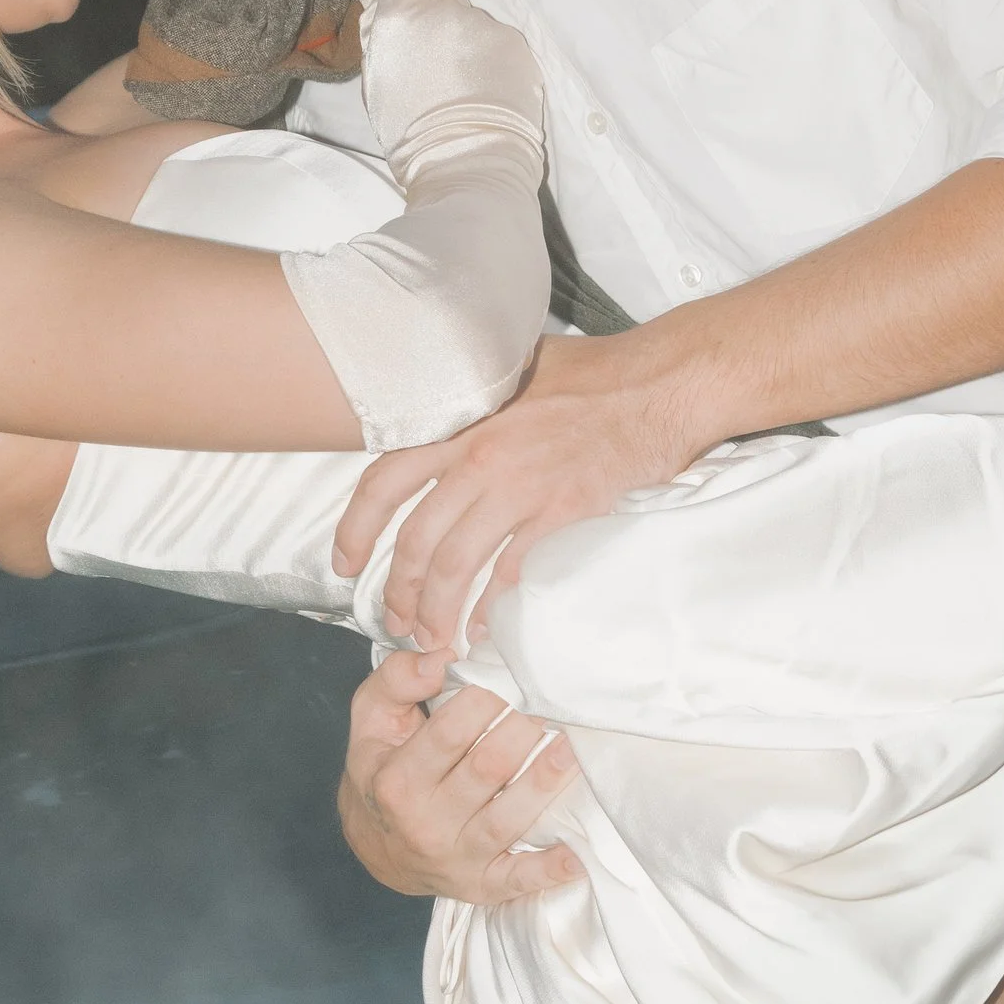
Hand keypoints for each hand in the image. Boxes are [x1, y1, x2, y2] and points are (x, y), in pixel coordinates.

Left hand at [334, 332, 708, 651]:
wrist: (658, 384)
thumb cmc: (592, 372)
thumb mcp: (511, 367)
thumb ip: (468, 402)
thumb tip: (437, 426)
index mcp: (459, 417)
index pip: (384, 479)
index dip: (357, 528)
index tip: (345, 563)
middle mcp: (478, 452)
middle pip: (416, 537)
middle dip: (399, 590)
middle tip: (395, 619)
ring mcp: (518, 483)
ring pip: (455, 563)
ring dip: (437, 609)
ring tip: (433, 636)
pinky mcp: (558, 509)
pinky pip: (509, 570)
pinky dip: (489, 606)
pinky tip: (482, 626)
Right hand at [338, 646, 583, 905]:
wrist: (375, 847)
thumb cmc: (381, 771)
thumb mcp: (371, 721)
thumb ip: (397, 680)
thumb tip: (442, 657)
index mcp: (397, 779)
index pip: (448, 733)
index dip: (486, 700)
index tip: (513, 672)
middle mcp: (425, 822)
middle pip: (486, 771)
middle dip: (523, 731)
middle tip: (552, 699)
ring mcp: (456, 857)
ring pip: (509, 818)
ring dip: (545, 783)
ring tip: (573, 747)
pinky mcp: (481, 885)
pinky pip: (517, 880)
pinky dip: (548, 870)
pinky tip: (576, 855)